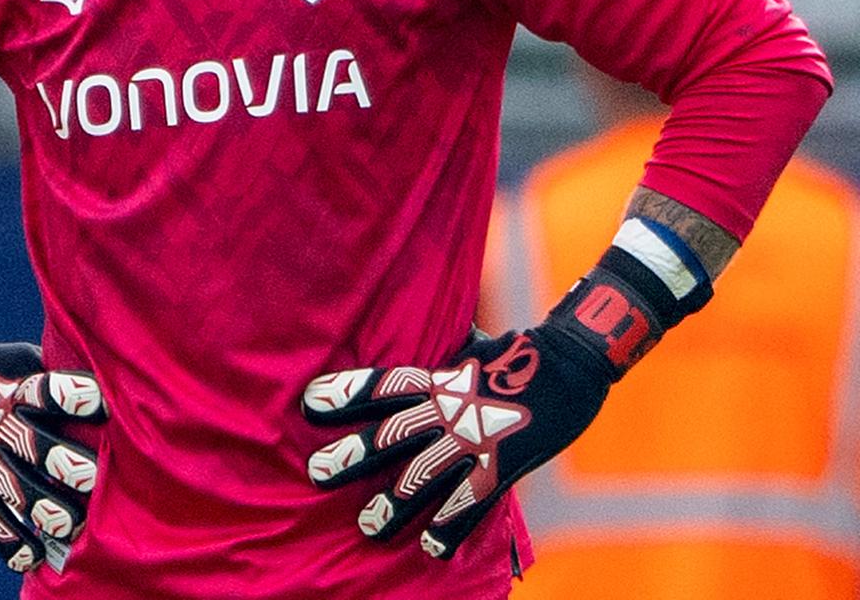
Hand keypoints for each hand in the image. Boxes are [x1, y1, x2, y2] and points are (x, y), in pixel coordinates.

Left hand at [304, 325, 608, 558]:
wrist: (572, 363)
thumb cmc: (517, 353)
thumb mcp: (472, 346)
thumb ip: (439, 352)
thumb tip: (413, 331)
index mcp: (441, 376)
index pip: (384, 384)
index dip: (346, 392)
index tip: (309, 402)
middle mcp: (451, 407)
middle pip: (394, 431)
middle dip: (354, 454)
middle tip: (316, 472)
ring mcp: (478, 437)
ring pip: (426, 473)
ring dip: (394, 502)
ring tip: (367, 525)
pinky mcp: (506, 464)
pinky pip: (472, 501)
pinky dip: (450, 527)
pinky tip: (430, 550)